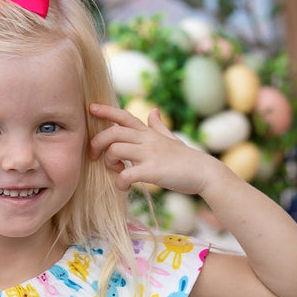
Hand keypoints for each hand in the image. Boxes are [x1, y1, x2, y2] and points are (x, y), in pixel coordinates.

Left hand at [89, 102, 218, 196]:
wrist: (204, 173)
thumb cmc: (186, 159)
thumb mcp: (171, 139)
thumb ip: (158, 126)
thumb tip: (153, 111)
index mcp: (149, 132)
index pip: (124, 116)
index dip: (106, 111)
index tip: (91, 108)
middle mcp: (147, 140)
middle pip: (113, 132)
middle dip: (97, 143)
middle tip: (95, 156)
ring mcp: (149, 154)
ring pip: (115, 150)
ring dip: (109, 163)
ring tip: (117, 172)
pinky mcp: (152, 171)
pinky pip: (126, 174)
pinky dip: (120, 183)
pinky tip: (124, 187)